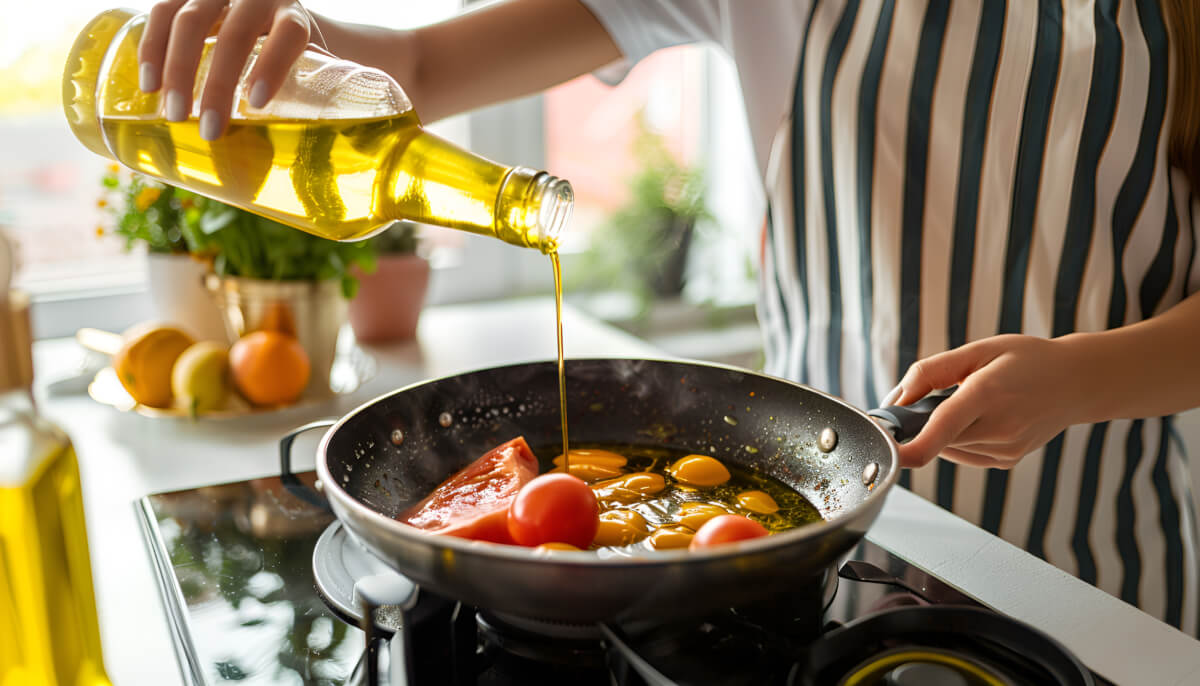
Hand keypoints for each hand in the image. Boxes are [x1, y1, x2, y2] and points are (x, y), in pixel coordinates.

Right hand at [137, 0, 324, 139]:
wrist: (269, 14)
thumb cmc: (293, 56)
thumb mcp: (311, 70)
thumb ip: (316, 99)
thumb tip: (334, 161)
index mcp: (295, 15)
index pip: (290, 33)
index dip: (274, 64)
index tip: (258, 102)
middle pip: (236, 33)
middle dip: (219, 84)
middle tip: (210, 130)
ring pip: (192, 20)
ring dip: (178, 69)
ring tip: (175, 114)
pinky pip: (162, 11)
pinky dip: (151, 48)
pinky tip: (150, 84)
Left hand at [890, 334, 1095, 469]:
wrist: (1077, 382)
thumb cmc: (1027, 360)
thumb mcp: (978, 350)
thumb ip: (930, 372)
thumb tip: (894, 401)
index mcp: (988, 393)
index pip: (940, 428)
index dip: (908, 447)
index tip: (886, 450)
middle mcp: (999, 428)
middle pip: (936, 437)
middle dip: (922, 422)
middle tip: (942, 395)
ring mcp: (1006, 449)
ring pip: (947, 448)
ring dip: (943, 430)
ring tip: (972, 403)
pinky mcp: (1007, 460)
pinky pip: (964, 454)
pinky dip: (959, 439)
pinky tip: (983, 418)